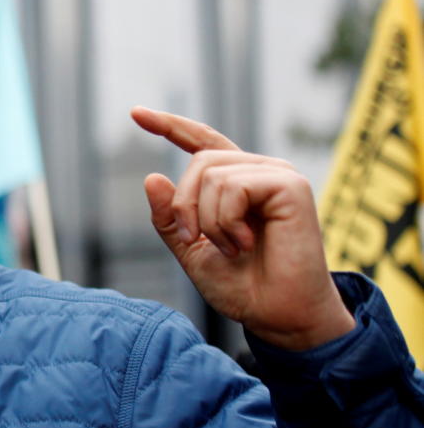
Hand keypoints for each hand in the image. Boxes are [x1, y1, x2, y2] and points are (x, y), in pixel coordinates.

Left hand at [131, 107, 354, 350]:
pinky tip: (245, 244)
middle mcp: (258, 171)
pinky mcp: (291, 185)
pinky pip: (233, 186)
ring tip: (233, 249)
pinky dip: (226, 220)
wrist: (274, 314)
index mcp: (236, 183)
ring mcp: (277, 175)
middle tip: (200, 241)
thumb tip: (151, 177)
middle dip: (185, 206)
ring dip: (208, 221)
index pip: (201, 143)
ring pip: (211, 173)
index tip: (136, 114)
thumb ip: (170, 216)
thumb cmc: (240, 285)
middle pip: (198, 162)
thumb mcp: (190, 249)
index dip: (169, 126)